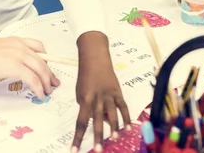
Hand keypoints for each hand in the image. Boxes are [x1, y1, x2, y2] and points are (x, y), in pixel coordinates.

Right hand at [0, 37, 59, 98]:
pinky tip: (39, 94)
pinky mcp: (15, 66)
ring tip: (47, 92)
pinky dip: (39, 88)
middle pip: (43, 60)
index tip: (48, 69)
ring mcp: (18, 55)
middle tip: (53, 83)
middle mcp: (20, 46)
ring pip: (41, 70)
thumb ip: (9, 54)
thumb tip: (15, 66)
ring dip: (46, 83)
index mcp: (16, 40)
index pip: (39, 46)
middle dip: (50, 74)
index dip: (46, 59)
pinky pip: (33, 79)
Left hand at [72, 32, 130, 151]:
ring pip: (111, 114)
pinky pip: (123, 107)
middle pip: (96, 120)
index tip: (74, 150)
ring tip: (114, 139)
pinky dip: (126, 118)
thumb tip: (99, 123)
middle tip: (98, 150)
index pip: (80, 122)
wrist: (94, 58)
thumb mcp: (80, 92)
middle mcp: (96, 99)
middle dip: (97, 136)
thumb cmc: (85, 77)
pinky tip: (128, 128)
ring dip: (113, 128)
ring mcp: (108, 95)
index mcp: (84, 100)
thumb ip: (88, 108)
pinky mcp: (118, 92)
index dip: (77, 137)